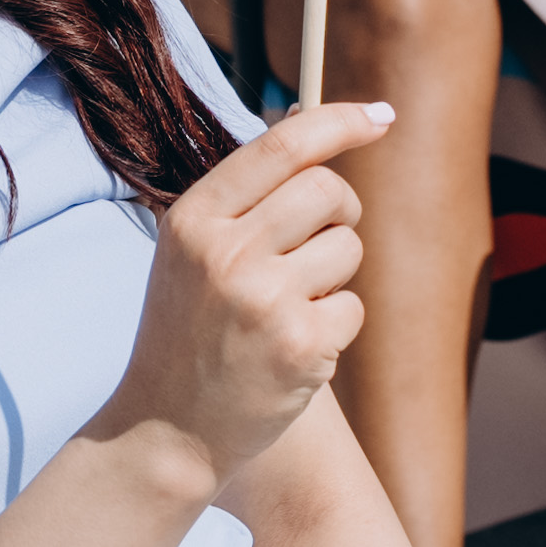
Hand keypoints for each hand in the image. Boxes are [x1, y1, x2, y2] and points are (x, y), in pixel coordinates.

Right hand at [99, 100, 386, 485]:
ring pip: (347, 248)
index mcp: (193, 219)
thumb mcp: (189, 253)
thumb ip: (243, 194)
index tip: (380, 115)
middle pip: (327, 190)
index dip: (340, 122)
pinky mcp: (300, 345)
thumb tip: (308, 118)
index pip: (282, 146)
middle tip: (324, 238)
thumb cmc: (185, 332)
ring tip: (293, 305)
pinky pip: (352, 307)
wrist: (165, 431)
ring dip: (336, 274)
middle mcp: (225, 252)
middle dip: (341, 210)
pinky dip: (335, 326)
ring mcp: (264, 299)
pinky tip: (295, 347)